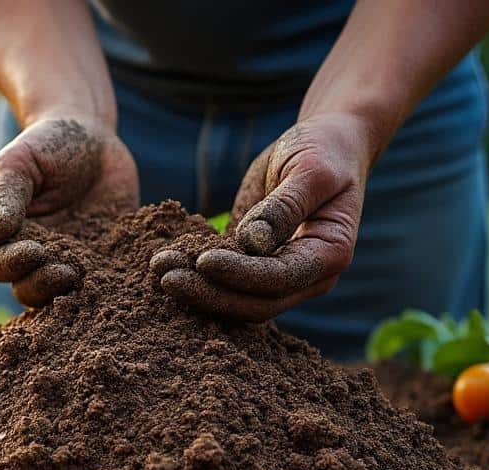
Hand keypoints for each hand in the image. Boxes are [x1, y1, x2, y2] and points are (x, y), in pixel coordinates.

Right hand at [0, 116, 138, 305]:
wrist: (93, 136)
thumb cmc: (46, 145)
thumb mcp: (21, 164)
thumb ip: (5, 198)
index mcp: (7, 235)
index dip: (12, 264)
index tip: (33, 250)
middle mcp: (36, 255)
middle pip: (27, 288)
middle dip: (41, 285)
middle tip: (64, 272)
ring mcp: (70, 260)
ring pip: (60, 295)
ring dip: (67, 293)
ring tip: (81, 277)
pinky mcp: (103, 260)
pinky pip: (104, 282)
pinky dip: (107, 287)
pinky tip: (117, 280)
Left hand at [151, 112, 373, 321]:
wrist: (326, 147)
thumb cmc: (323, 152)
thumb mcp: (309, 171)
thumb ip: (283, 208)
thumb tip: (252, 244)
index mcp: (330, 255)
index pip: (280, 279)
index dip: (241, 275)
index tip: (203, 260)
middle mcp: (308, 278)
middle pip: (256, 303)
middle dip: (210, 293)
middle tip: (167, 276)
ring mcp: (282, 278)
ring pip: (237, 300)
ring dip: (197, 290)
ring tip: (159, 268)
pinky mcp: (256, 269)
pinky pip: (226, 284)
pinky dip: (197, 278)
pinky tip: (167, 262)